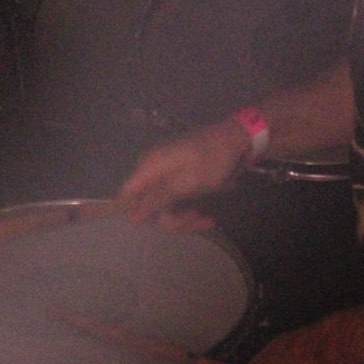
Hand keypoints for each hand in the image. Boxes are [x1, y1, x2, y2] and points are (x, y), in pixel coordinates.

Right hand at [117, 119, 252, 224]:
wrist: (238, 141)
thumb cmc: (212, 159)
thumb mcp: (186, 182)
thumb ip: (157, 198)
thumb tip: (131, 216)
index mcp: (149, 168)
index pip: (126, 195)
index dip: (136, 213)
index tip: (158, 222)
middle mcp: (153, 173)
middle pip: (148, 206)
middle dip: (171, 219)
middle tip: (194, 220)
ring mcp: (167, 178)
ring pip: (165, 208)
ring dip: (184, 219)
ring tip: (206, 219)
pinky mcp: (180, 183)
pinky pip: (177, 203)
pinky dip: (190, 212)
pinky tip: (207, 218)